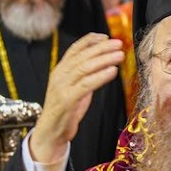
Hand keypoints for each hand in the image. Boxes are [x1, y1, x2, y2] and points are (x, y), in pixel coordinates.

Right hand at [30, 33, 123, 162]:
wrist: (50, 133)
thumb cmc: (65, 111)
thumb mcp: (74, 89)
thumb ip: (84, 76)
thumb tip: (102, 64)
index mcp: (60, 70)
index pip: (74, 49)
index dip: (90, 41)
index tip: (106, 37)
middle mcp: (59, 75)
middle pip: (82, 56)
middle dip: (102, 48)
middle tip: (119, 43)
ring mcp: (62, 87)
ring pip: (85, 68)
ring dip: (104, 59)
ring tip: (120, 55)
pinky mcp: (67, 100)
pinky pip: (86, 85)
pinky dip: (100, 76)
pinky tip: (113, 72)